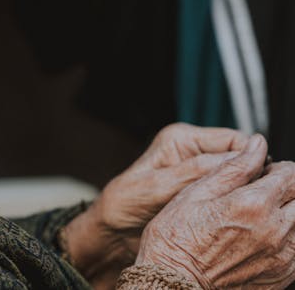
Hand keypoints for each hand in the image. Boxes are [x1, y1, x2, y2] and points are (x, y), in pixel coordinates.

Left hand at [63, 123, 248, 287]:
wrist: (114, 230)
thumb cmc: (124, 204)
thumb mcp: (158, 186)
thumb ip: (195, 172)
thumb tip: (236, 160)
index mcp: (181, 138)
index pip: (233, 140)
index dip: (249, 159)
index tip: (254, 181)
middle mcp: (194, 151)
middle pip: (240, 158)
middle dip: (246, 177)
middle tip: (244, 199)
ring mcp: (200, 172)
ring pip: (237, 178)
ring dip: (239, 192)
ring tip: (233, 209)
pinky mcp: (203, 192)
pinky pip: (229, 193)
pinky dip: (233, 203)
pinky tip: (228, 216)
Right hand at [136, 135, 294, 288]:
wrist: (172, 283)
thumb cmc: (176, 239)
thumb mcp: (196, 193)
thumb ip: (233, 167)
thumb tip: (257, 144)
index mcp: (254, 205)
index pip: (290, 174)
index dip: (276, 169)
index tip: (262, 172)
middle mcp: (275, 231)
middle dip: (286, 190)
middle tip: (260, 194)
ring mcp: (282, 258)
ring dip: (288, 215)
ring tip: (258, 217)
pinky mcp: (282, 277)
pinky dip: (286, 239)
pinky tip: (260, 238)